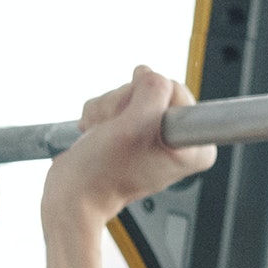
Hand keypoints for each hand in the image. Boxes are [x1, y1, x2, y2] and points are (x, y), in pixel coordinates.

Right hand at [40, 66, 216, 229]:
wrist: (72, 193)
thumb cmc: (102, 173)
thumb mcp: (134, 126)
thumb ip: (153, 90)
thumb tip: (149, 74)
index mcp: (195, 148)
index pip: (176, 90)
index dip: (147, 100)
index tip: (137, 129)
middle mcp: (180, 140)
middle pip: (154, 89)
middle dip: (125, 103)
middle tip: (116, 131)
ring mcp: (156, 133)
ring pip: (133, 91)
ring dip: (109, 108)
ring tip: (104, 134)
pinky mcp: (135, 127)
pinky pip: (119, 99)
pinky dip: (103, 112)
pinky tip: (99, 131)